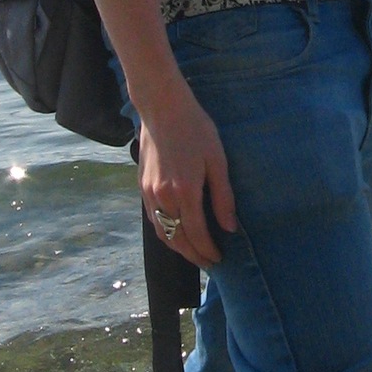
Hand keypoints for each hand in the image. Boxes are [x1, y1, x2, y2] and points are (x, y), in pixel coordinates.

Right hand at [138, 80, 236, 267]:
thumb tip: (230, 227)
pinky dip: (166, 232)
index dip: (208, 250)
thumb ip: (223, 197)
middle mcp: (163, 198)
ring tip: (194, 252)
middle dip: (194, 255)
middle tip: (209, 263)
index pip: (197, 234)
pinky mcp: (142, 187)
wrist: (162, 108)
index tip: (219, 259)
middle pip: (177, 239)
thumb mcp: (217, 161)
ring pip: (162, 232)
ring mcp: (149, 194)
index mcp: (185, 192)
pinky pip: (153, 219)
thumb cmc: (195, 130)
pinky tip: (177, 232)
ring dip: (178, 247)